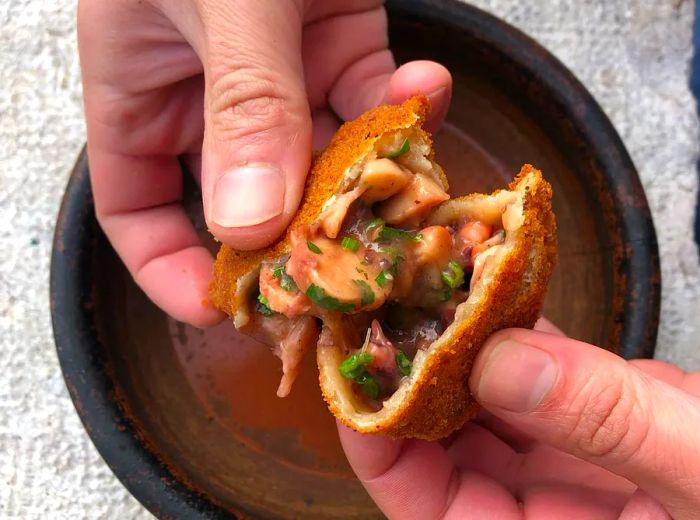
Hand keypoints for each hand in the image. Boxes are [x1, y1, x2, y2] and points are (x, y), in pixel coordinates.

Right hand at [78, 0, 451, 325]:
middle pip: (246, 197)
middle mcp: (208, 89)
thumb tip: (250, 220)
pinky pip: (370, 93)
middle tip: (345, 269)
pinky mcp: (339, 35)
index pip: (137, 209)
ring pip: (321, 155)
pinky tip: (427, 89)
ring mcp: (279, 68)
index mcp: (140, 86)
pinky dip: (403, 103)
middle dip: (296, 237)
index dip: (174, 268)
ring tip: (404, 187)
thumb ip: (241, 102)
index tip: (228, 306)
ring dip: (367, 175)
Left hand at [339, 319, 699, 518]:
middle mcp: (547, 512)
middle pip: (446, 444)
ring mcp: (575, 461)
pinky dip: (516, 327)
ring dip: (457, 340)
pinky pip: (541, 371)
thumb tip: (500, 361)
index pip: (429, 508)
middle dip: (411, 373)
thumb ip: (608, 424)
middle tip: (381, 304)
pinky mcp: (605, 417)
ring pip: (488, 399)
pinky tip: (496, 284)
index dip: (382, 444)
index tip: (356, 373)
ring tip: (426, 280)